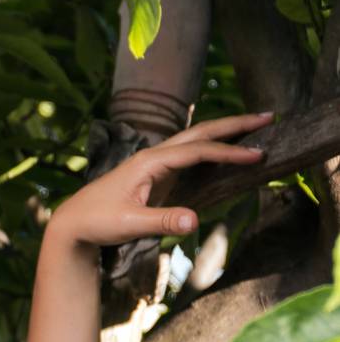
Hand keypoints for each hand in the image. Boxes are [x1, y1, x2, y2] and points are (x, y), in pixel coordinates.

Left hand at [49, 110, 273, 249]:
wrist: (73, 223)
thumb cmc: (96, 222)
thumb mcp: (128, 224)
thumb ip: (161, 221)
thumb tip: (194, 220)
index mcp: (148, 162)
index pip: (197, 151)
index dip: (229, 152)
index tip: (257, 154)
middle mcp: (153, 157)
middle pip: (200, 133)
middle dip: (234, 125)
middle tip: (267, 117)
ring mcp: (155, 165)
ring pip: (195, 142)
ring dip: (225, 133)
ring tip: (256, 128)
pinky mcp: (156, 177)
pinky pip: (190, 158)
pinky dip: (213, 151)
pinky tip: (229, 152)